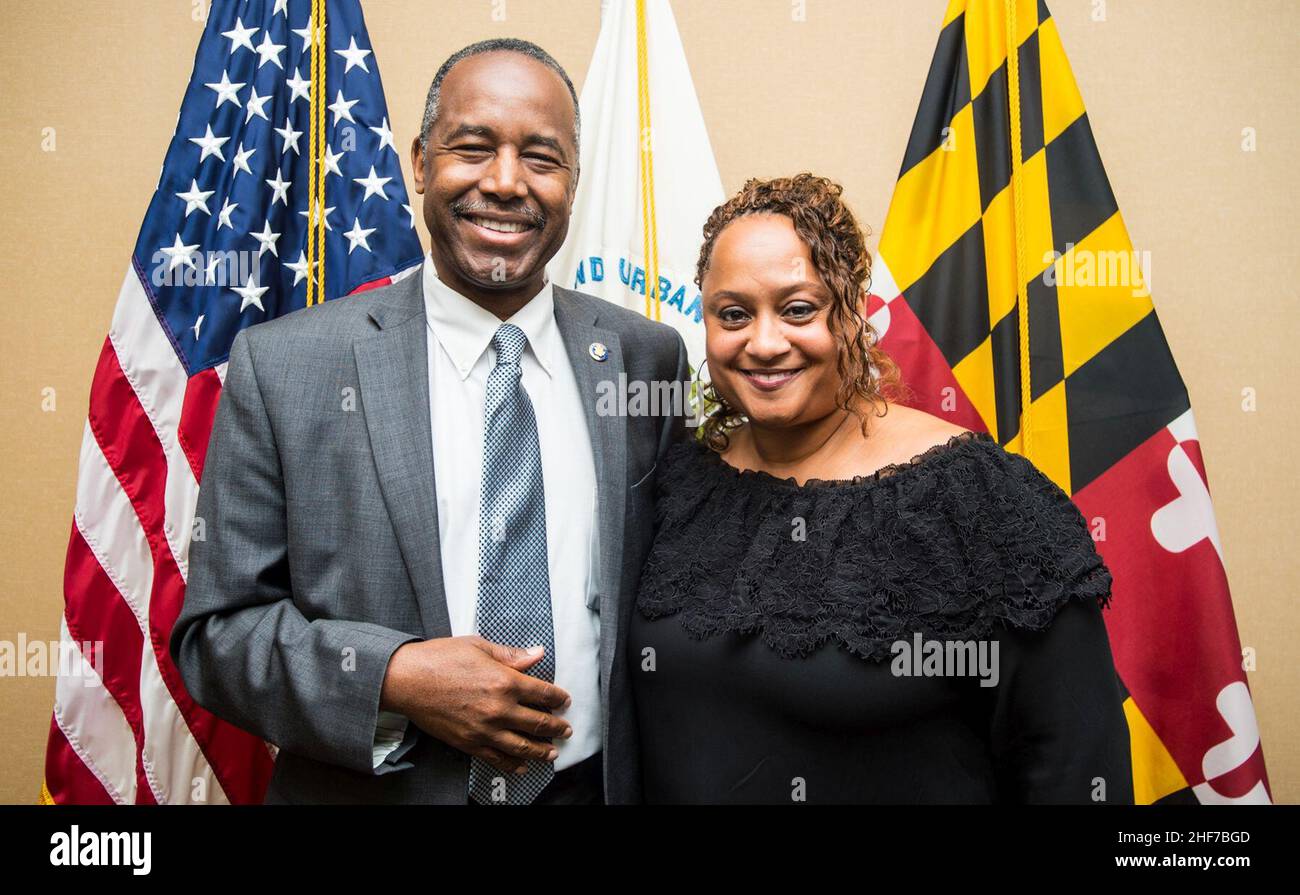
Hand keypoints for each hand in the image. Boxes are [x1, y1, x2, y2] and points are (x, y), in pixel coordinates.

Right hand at [379, 635, 571, 776]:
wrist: (406, 680)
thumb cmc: (439, 659)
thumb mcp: (479, 646)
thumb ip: (511, 655)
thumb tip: (537, 653)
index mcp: (504, 681)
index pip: (543, 693)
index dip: (558, 698)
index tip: (564, 701)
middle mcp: (498, 708)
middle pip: (538, 722)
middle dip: (557, 727)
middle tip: (565, 729)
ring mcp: (484, 729)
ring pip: (523, 746)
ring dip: (542, 750)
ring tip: (552, 752)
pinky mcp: (469, 743)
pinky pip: (497, 758)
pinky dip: (513, 765)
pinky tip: (522, 766)